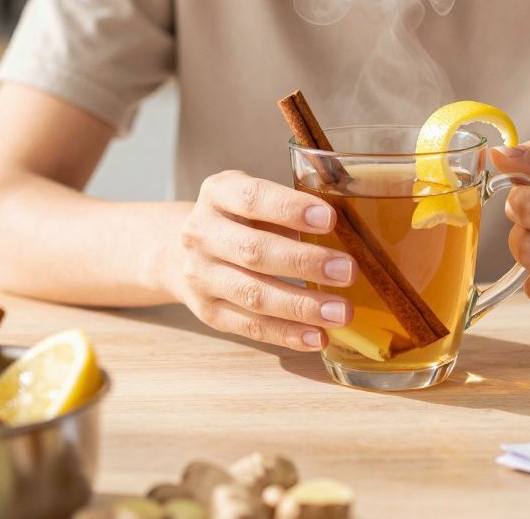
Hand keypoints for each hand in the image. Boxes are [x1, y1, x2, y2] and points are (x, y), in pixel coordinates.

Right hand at [172, 170, 354, 349]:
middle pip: (254, 251)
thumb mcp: (255, 200)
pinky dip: (287, 333)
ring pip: (252, 294)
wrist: (180, 252)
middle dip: (304, 263)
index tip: (329, 219)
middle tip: (347, 271)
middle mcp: (202, 233)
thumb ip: (291, 209)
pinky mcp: (208, 312)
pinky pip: (250, 326)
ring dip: (301, 306)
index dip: (290, 208)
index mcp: (218, 194)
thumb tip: (349, 232)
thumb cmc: (239, 221)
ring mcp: (200, 276)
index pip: (252, 198)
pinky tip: (318, 336)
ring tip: (341, 312)